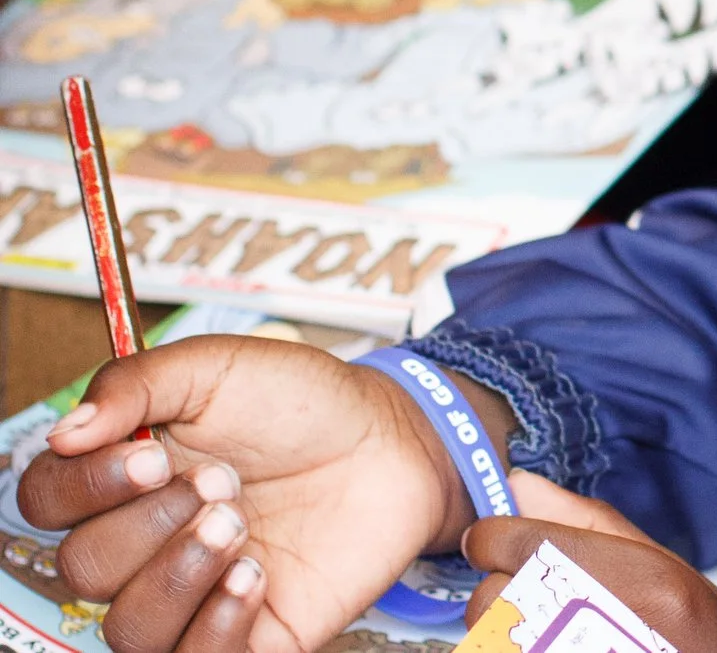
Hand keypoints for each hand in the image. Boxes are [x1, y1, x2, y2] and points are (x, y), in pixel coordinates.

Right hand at [18, 335, 468, 652]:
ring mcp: (192, 590)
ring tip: (240, 527)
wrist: (393, 441)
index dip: (82, 488)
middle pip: (84, 567)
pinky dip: (215, 628)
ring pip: (127, 625)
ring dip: (179, 575)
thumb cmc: (305, 403)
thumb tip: (64, 431)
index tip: (151, 458)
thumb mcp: (220, 367)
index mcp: (124, 475)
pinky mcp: (246, 632)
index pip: (45, 502)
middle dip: (149, 524)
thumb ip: (136, 384)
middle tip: (223, 483)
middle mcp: (147, 539)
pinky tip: (256, 577)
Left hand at [460, 473, 716, 652]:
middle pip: (488, 594)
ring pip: (491, 637)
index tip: (512, 544)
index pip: (496, 540)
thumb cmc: (699, 622)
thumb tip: (519, 483)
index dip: (500, 539)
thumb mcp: (654, 557)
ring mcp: (552, 651)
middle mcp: (569, 616)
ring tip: (566, 629)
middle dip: (509, 590)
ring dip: (515, 629)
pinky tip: (564, 642)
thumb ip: (582, 518)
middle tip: (553, 596)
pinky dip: (529, 648)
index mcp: (597, 567)